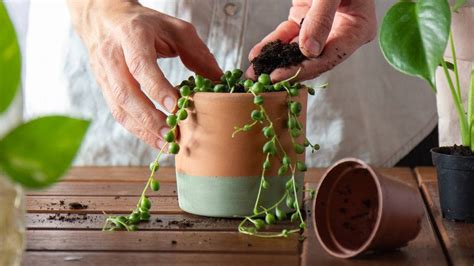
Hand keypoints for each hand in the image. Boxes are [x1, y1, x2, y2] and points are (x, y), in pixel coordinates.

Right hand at [67, 0, 221, 148]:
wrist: (106, 19)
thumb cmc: (145, 24)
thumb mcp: (175, 28)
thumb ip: (196, 53)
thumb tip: (218, 80)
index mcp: (131, 36)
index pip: (141, 65)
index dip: (157, 88)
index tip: (175, 106)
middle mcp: (112, 56)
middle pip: (125, 92)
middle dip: (148, 117)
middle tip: (170, 134)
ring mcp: (104, 74)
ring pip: (119, 107)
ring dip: (142, 129)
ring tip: (165, 144)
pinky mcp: (103, 88)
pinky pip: (118, 113)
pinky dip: (136, 129)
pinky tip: (154, 138)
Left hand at [246, 0, 375, 81]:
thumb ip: (322, 18)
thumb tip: (308, 51)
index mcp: (358, 29)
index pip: (329, 57)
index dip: (303, 69)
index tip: (279, 76)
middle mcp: (341, 33)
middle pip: (312, 59)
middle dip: (286, 70)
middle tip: (262, 80)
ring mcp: (323, 28)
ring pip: (297, 50)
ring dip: (275, 60)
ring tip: (255, 71)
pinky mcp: (306, 20)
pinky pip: (289, 35)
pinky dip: (273, 44)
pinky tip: (258, 53)